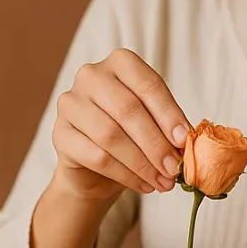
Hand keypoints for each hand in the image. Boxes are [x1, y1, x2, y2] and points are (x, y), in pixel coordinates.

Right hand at [51, 48, 190, 201]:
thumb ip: (169, 127)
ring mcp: (70, 103)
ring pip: (110, 135)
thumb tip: (186, 143)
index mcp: (120, 62)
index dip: (169, 114)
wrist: (97, 167)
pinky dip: (125, 174)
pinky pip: (96, 156)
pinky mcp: (60, 134)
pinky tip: (143, 185)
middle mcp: (91, 75)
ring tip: (162, 181)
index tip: (185, 140)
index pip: (147, 84)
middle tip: (174, 168)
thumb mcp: (155, 124)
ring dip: (142, 163)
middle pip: (128, 109)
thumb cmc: (132, 136)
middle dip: (155, 143)